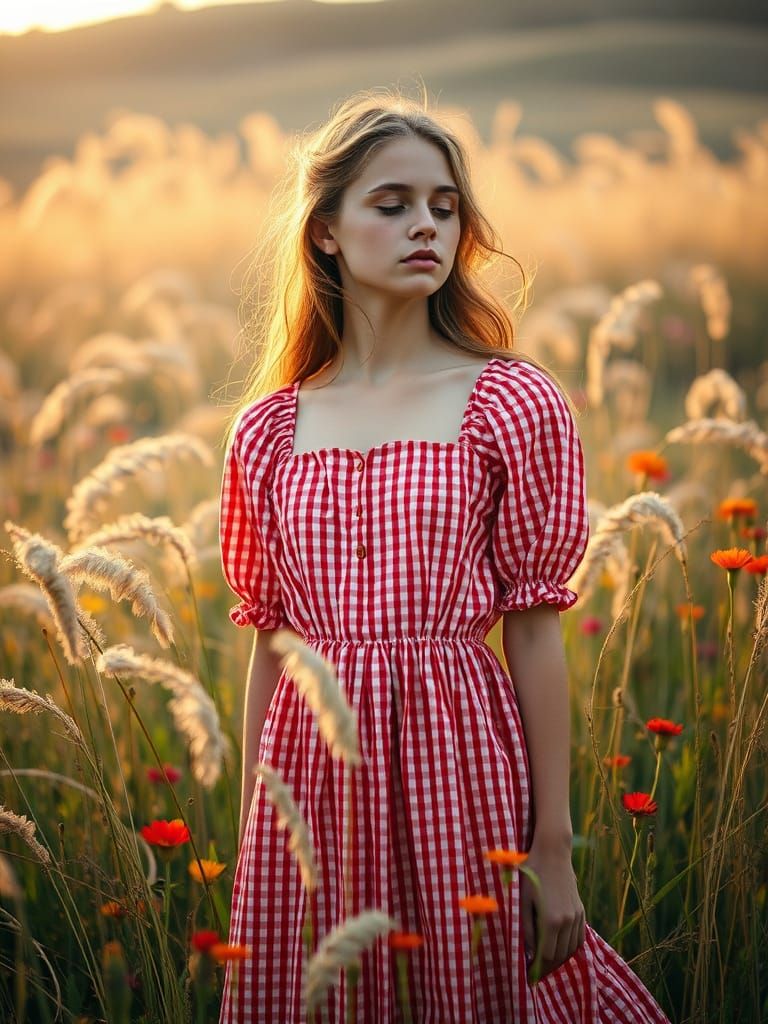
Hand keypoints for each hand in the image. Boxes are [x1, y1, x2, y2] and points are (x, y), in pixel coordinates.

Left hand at [520, 842, 585, 983]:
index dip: (537, 967)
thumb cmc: (531, 873)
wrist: (552, 852)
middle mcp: (567, 921)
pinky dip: (570, 948)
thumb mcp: (522, 900)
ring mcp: (577, 916)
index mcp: (551, 920)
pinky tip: (560, 948)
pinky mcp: (581, 910)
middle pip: (559, 956)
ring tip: (546, 963)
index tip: (528, 974)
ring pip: (571, 949)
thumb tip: (529, 954)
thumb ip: (525, 929)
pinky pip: (579, 938)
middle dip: (547, 967)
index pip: (546, 956)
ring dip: (559, 959)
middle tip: (535, 972)